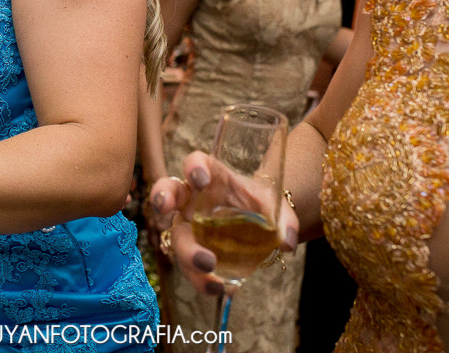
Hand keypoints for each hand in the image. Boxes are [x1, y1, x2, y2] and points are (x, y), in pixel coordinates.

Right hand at [148, 151, 298, 295]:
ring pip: (176, 236)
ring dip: (186, 252)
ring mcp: (189, 226)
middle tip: (166, 210)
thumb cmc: (262, 207)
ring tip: (209, 267)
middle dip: (162, 197)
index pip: (197, 162)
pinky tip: (219, 287)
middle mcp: (193, 199)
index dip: (193, 167)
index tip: (201, 178)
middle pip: (169, 192)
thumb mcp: (278, 209)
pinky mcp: (192, 251)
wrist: (261, 227)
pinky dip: (200, 279)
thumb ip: (285, 221)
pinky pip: (188, 266)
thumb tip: (287, 241)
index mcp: (214, 177)